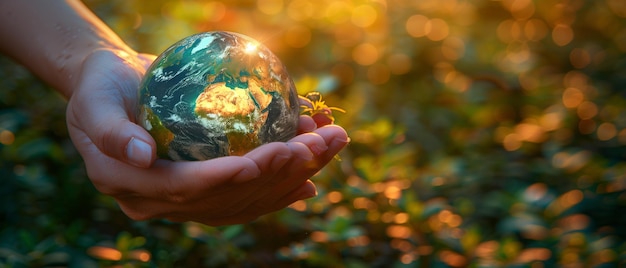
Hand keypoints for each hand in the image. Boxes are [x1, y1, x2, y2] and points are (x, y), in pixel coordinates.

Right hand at [65, 49, 348, 225]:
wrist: (113, 92)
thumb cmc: (100, 89)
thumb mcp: (92, 102)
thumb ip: (111, 132)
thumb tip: (143, 157)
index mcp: (134, 187)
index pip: (186, 187)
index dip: (225, 178)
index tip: (265, 157)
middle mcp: (164, 201)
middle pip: (227, 195)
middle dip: (276, 173)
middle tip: (315, 144)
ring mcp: (189, 199)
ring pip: (247, 197)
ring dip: (293, 175)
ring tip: (329, 145)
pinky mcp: (208, 188)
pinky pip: (248, 195)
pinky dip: (282, 187)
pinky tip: (312, 178)